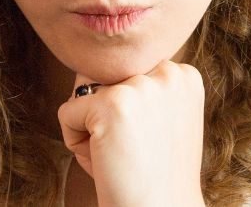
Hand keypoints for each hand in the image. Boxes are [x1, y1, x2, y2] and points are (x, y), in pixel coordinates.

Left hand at [57, 60, 206, 206]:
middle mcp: (168, 73)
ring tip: (122, 157)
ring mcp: (140, 86)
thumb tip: (87, 74)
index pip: (126, 75)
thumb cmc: (153, 176)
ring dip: (93, 129)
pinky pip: (66, 114)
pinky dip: (74, 142)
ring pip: (85, 96)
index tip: (151, 143)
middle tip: (135, 154)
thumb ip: (136, 90)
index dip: (128, 114)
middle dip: (108, 119)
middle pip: (105, 81)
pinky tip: (107, 161)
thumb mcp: (158, 121)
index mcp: (184, 76)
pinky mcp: (110, 103)